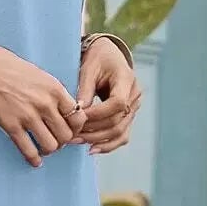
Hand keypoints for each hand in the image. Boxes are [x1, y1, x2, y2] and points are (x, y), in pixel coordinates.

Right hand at [0, 37, 87, 166]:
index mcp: (54, 89)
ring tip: (43, 148)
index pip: (78, 116)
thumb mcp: (38, 74)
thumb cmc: (7, 66)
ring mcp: (28, 116)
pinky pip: (28, 149)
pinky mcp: (11, 125)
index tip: (69, 130)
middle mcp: (45, 103)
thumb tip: (61, 108)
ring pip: (50, 146)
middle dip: (62, 141)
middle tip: (55, 141)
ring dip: (48, 150)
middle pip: (66, 135)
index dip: (76, 127)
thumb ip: (51, 92)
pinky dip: (33, 159)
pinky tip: (34, 161)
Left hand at [75, 37, 141, 154]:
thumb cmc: (97, 59)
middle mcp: (134, 95)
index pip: (117, 103)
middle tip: (71, 135)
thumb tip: (78, 113)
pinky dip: (107, 144)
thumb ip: (85, 90)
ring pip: (120, 132)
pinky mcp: (128, 116)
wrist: (108, 56)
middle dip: (93, 130)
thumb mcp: (88, 69)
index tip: (78, 117)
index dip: (97, 114)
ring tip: (77, 142)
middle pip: (118, 121)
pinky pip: (121, 135)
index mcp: (127, 79)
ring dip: (97, 140)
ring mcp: (134, 108)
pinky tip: (92, 149)